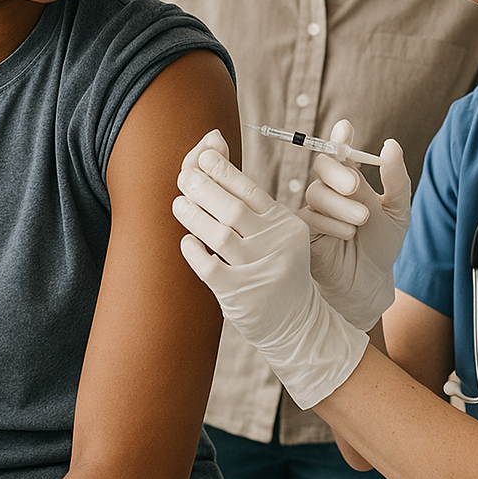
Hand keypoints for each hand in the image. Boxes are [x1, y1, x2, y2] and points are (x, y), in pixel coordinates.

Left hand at [173, 130, 367, 410]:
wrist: (299, 322)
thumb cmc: (280, 268)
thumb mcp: (279, 233)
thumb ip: (253, 205)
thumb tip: (218, 158)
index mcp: (285, 224)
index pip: (250, 190)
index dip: (224, 171)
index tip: (203, 156)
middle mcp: (275, 244)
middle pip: (232, 209)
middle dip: (204, 188)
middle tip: (184, 177)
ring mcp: (259, 271)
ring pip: (220, 235)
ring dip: (194, 216)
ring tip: (178, 203)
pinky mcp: (241, 297)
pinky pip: (211, 269)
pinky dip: (196, 252)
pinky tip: (187, 241)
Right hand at [298, 120, 410, 331]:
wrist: (370, 281)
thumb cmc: (382, 243)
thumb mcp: (398, 210)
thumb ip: (396, 179)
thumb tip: (391, 145)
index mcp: (351, 177)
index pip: (340, 150)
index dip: (339, 137)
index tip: (345, 128)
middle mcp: (330, 188)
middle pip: (322, 165)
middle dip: (338, 172)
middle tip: (356, 185)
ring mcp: (315, 208)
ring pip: (316, 192)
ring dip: (341, 204)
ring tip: (362, 219)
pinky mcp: (303, 229)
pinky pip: (309, 217)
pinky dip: (331, 223)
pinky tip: (347, 234)